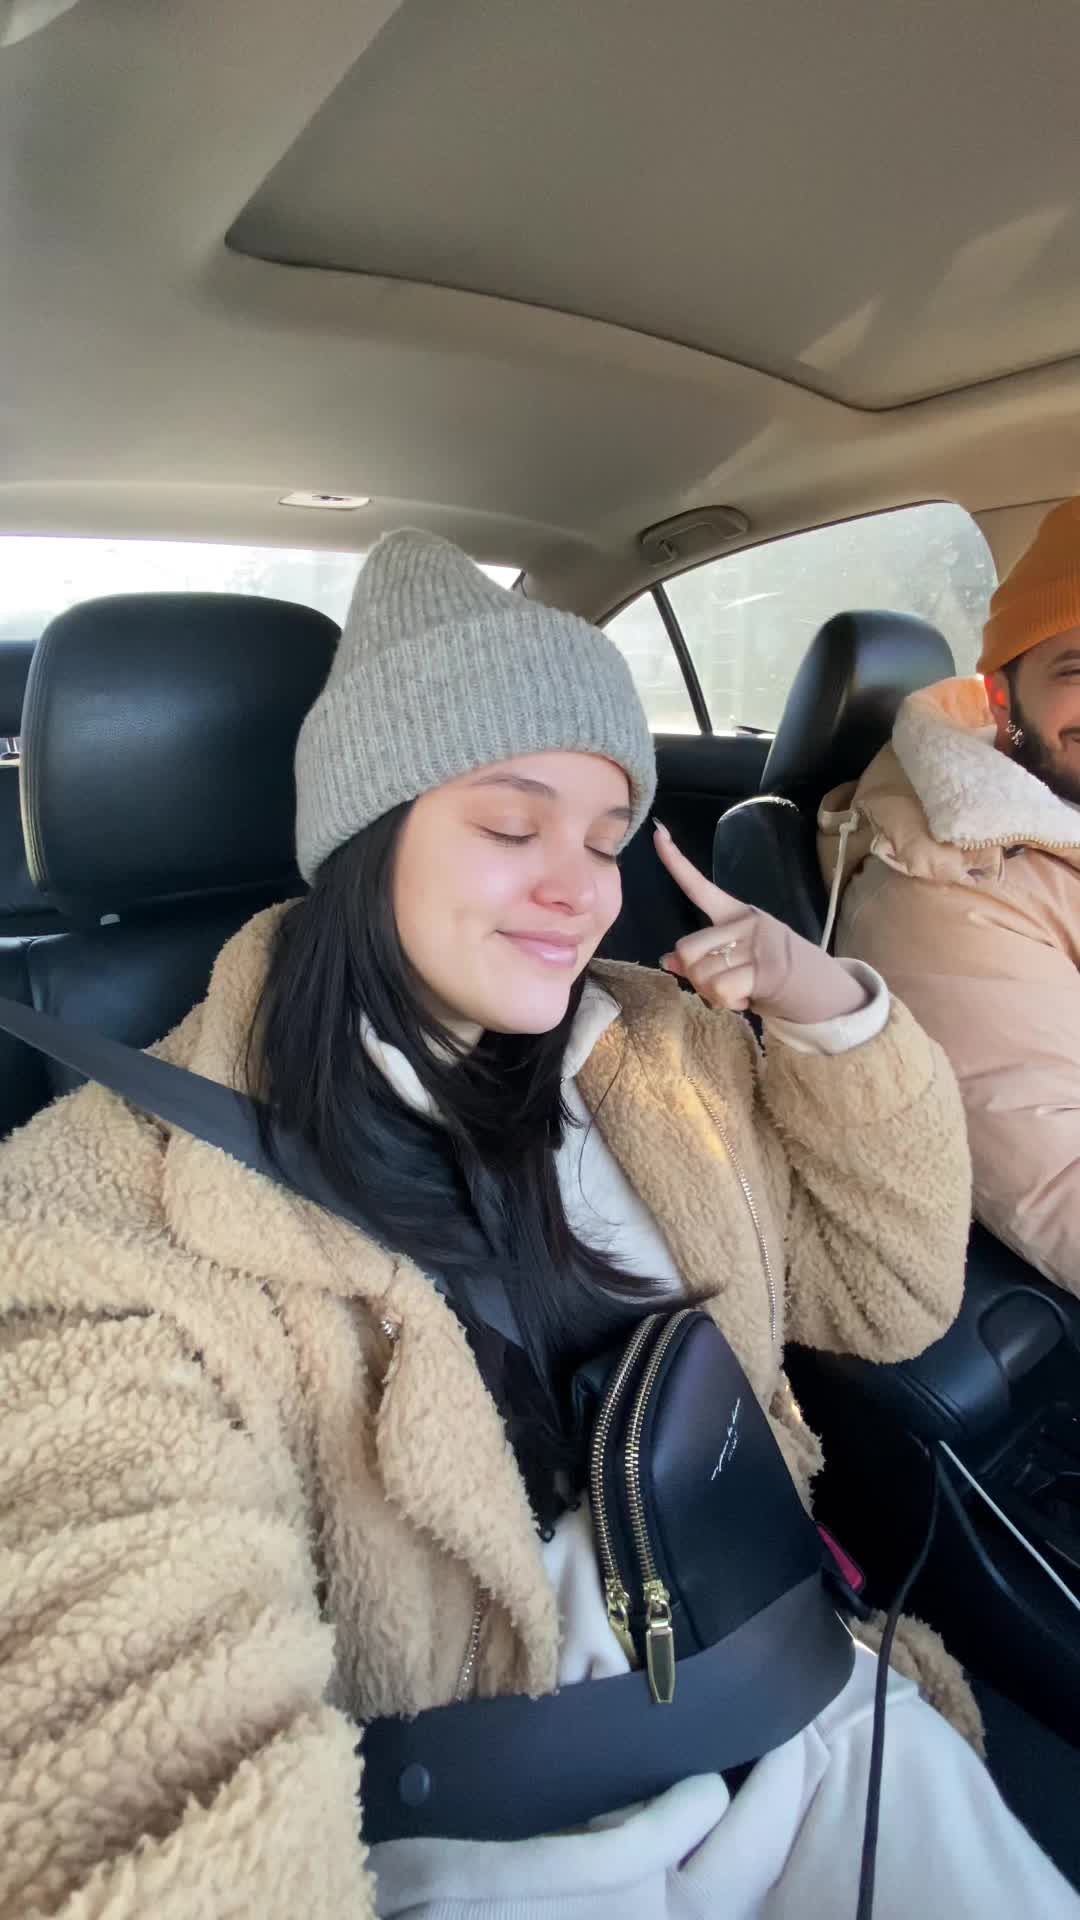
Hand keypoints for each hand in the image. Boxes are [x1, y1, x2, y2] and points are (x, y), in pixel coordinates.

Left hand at [653, 821, 868, 1023]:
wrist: (827, 993)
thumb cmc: (779, 978)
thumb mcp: (740, 961)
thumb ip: (704, 959)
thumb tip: (667, 960)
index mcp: (737, 913)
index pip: (699, 886)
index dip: (674, 862)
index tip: (657, 833)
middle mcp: (747, 921)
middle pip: (686, 949)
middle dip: (695, 977)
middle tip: (721, 986)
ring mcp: (758, 942)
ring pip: (701, 974)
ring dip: (712, 995)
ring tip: (740, 991)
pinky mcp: (767, 968)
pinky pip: (721, 990)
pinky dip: (728, 1003)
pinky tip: (747, 999)